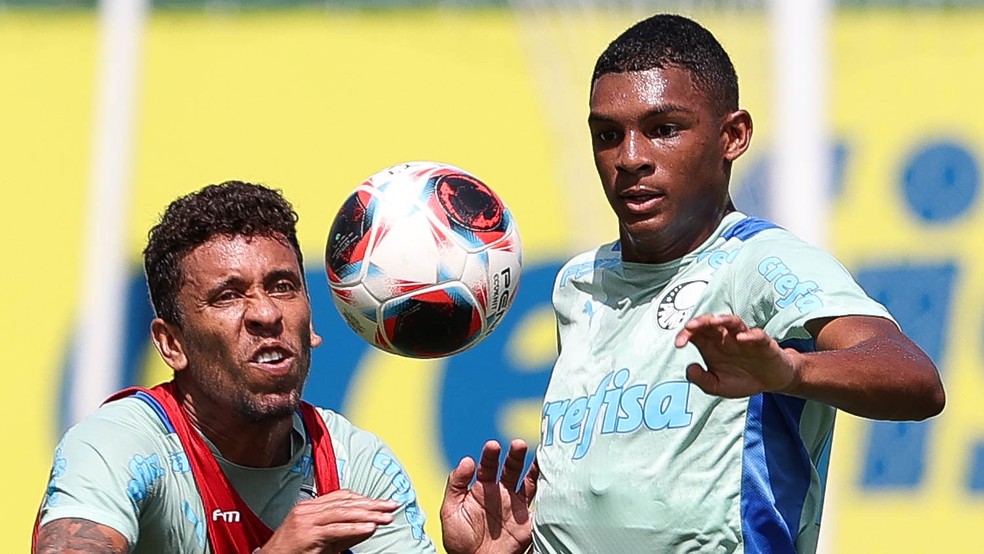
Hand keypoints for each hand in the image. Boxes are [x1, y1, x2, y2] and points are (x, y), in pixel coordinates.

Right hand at [259, 489, 397, 553]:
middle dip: (372, 504)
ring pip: (343, 513)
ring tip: (385, 518)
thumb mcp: (324, 540)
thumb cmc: (295, 552)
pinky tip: (369, 528)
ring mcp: (306, 520)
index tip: (383, 503)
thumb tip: (371, 525)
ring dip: (368, 515)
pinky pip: (335, 529)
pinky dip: (354, 529)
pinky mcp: (307, 534)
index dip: (365, 499)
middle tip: (391, 506)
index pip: (343, 496)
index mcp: (310, 507)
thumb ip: (346, 532)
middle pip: (346, 503)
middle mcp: (308, 509)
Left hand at [440, 439, 537, 553]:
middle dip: (515, 456)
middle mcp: (501, 492)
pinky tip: (549, 476)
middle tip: (518, 444)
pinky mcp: (528, 520)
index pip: (487, 466)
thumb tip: (467, 460)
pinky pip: (540, 501)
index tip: (493, 446)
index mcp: (481, 488)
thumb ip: (455, 485)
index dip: (490, 455)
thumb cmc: (460, 540)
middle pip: (510, 468)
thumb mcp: (450, 511)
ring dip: (532, 467)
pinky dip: (546, 488)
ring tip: (537, 452)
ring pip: (527, 480)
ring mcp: (516, 505)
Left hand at [675, 314, 797, 397]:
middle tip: (691, 326)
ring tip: (713, 322)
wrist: (770, 383)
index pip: (695, 334)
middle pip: (710, 323)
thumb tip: (689, 369)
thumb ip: (702, 380)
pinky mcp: (763, 343)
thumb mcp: (718, 386)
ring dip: (722, 320)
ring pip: (732, 322)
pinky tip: (741, 338)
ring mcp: (744, 338)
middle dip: (700, 322)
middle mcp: (726, 338)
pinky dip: (749, 335)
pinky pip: (757, 334)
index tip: (679, 344)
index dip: (685, 335)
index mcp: (711, 346)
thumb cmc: (741, 379)